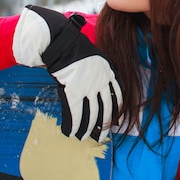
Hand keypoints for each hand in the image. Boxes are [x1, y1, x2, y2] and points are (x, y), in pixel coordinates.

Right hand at [12, 5, 121, 142]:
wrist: (62, 42)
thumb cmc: (75, 47)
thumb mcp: (97, 57)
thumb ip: (101, 72)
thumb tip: (101, 83)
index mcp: (108, 73)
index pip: (117, 97)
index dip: (117, 112)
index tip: (117, 122)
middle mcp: (100, 82)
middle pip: (106, 109)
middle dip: (104, 125)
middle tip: (102, 137)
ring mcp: (88, 88)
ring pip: (91, 114)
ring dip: (88, 129)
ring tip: (85, 137)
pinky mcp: (73, 92)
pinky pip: (76, 113)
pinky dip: (74, 125)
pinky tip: (72, 132)